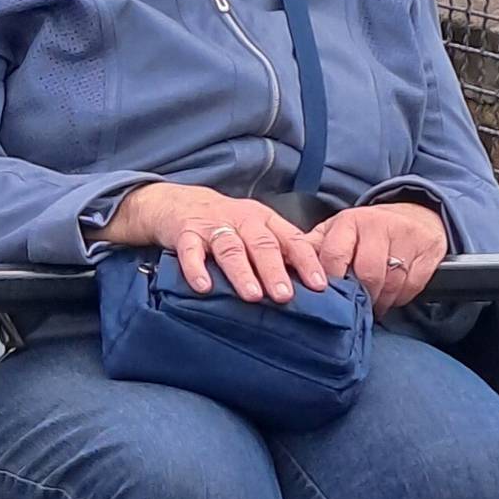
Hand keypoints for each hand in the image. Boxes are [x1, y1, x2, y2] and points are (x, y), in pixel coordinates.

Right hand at [99, 184, 328, 301]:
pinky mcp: (185, 233)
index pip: (291, 239)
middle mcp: (241, 220)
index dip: (306, 261)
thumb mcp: (256, 228)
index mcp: (264, 219)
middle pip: (261, 244)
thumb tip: (310, 285)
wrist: (179, 203)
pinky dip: (196, 268)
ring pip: (230, 248)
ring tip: (252, 295)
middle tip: (285, 296)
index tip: (319, 285)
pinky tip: (204, 287)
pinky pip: (190, 251)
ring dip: (242, 271)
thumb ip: (279, 250)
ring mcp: (212, 226)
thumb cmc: (227, 223)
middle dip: (274, 270)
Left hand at [305, 202, 449, 312]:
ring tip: (372, 305)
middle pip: (367, 272)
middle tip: (354, 307)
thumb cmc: (369, 230)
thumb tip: (285, 266)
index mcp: (350, 222)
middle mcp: (378, 227)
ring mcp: (405, 238)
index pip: (334, 254)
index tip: (328, 297)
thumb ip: (315, 247)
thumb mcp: (339, 231)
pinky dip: (400, 298)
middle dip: (360, 295)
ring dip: (380, 300)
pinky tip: (391, 297)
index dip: (331, 280)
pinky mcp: (426, 252)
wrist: (416, 215)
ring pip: (390, 282)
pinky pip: (411, 286)